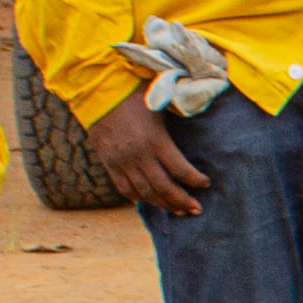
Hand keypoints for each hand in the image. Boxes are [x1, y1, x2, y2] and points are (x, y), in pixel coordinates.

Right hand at [82, 94, 213, 216]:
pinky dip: (139, 198)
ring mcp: (122, 162)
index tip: (206, 183)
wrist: (96, 92)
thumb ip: (178, 109)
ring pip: (145, 192)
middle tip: (196, 209)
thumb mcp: (160, 102)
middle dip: (182, 200)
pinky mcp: (109, 163)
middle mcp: (138, 155)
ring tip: (177, 210)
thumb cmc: (133, 93)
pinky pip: (124, 188)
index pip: (180, 169)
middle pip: (164, 187)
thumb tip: (199, 104)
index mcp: (155, 139)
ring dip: (163, 204)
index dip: (195, 180)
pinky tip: (151, 201)